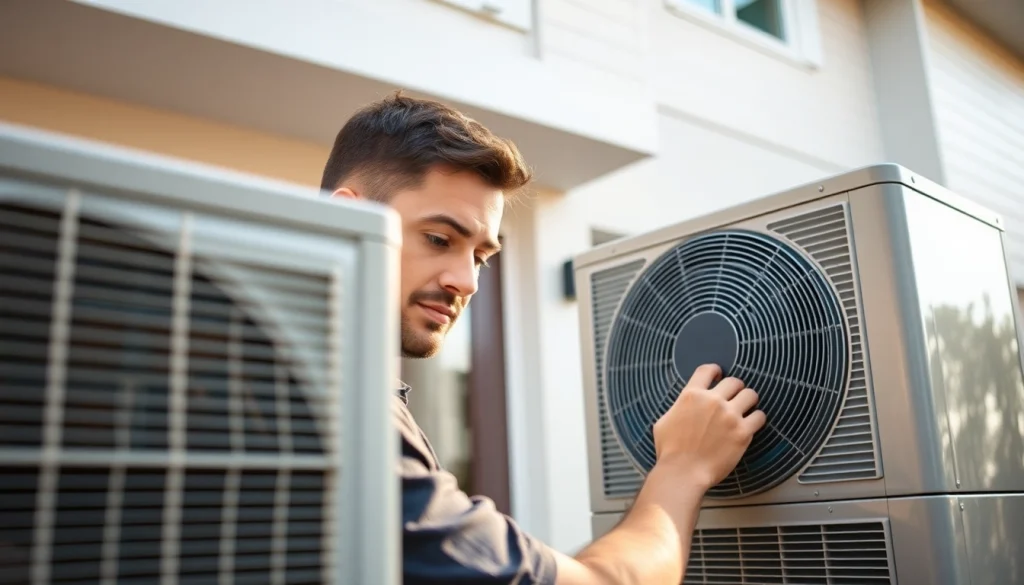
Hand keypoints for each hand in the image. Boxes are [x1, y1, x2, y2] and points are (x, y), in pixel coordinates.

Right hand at [651, 364, 765, 491]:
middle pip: (734, 381)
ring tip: (746, 409)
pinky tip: (751, 424)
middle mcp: (712, 401)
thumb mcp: (664, 421)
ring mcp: (730, 416)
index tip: (718, 376)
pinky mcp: (743, 432)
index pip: (708, 370)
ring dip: (748, 400)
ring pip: (750, 394)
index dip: (715, 371)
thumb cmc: (670, 451)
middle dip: (734, 389)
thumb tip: (686, 405)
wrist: (683, 473)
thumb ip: (679, 407)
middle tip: (733, 398)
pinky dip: (757, 419)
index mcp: (691, 395)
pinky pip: (760, 416)